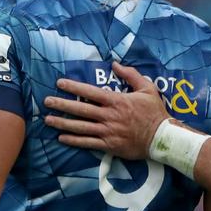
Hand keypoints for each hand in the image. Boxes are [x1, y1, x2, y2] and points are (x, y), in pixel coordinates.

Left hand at [42, 61, 167, 159]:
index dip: (74, 87)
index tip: (59, 83)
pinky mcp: (109, 146)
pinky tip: (62, 138)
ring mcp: (108, 132)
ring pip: (80, 127)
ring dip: (63, 123)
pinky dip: (74, 141)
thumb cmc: (155, 112)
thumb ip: (131, 75)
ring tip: (48, 120)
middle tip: (47, 101)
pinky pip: (88, 143)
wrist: (164, 138)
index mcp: (117, 101)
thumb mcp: (147, 88)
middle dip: (62, 105)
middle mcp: (109, 116)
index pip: (90, 92)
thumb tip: (115, 64)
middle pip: (81, 109)